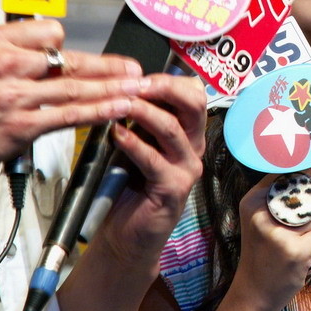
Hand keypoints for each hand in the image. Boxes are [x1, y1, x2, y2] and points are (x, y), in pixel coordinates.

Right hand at [0, 19, 144, 175]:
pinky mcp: (23, 125)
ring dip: (114, 88)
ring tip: (138, 87)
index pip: (51, 32)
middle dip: (109, 66)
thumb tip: (45, 53)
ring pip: (77, 86)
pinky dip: (99, 111)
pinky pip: (70, 114)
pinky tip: (119, 109)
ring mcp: (18, 95)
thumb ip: (9, 50)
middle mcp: (9, 63)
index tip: (72, 56)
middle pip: (71, 59)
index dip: (63, 45)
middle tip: (135, 69)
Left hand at [57, 73, 206, 310]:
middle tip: (136, 83)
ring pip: (173, 128)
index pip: (193, 92)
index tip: (137, 74)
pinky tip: (115, 134)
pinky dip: (133, 144)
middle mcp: (194, 146)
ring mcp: (187, 168)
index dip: (168, 80)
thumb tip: (123, 83)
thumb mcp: (137, 141)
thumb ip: (139, 118)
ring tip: (120, 103)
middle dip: (164, 87)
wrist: (127, 235)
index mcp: (189, 131)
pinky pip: (154, 160)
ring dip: (144, 111)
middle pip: (194, 103)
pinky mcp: (173, 189)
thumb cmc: (129, 185)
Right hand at [226, 172, 310, 310]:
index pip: (284, 172)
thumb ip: (277, 197)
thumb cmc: (261, 251)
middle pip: (308, 191)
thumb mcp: (258, 219)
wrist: (253, 291)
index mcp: (252, 201)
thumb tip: (310, 170)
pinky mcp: (296, 251)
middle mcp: (263, 214)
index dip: (304, 172)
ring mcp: (280, 234)